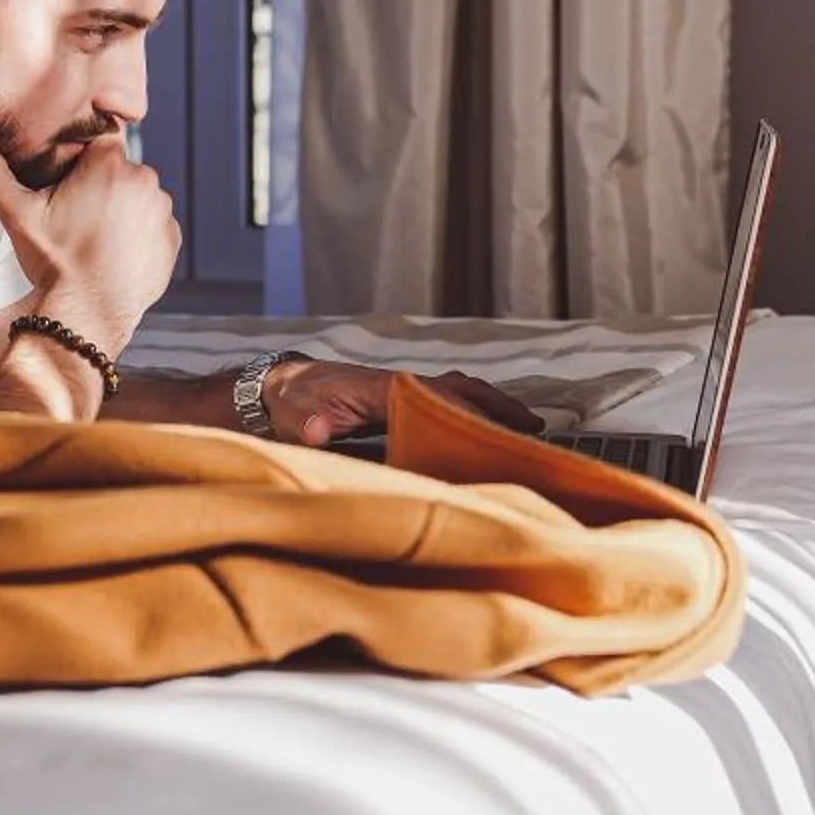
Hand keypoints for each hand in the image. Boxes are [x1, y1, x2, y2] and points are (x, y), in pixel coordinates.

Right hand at [0, 136, 179, 355]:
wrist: (86, 315)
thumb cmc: (53, 263)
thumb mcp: (19, 216)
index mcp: (109, 163)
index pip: (99, 143)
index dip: (82, 162)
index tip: (69, 185)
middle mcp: (145, 180)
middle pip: (120, 170)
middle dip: (102, 187)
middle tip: (77, 218)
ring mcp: (162, 211)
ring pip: (139, 198)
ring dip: (123, 210)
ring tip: (95, 239)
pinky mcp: (173, 239)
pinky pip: (154, 226)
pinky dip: (139, 236)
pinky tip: (114, 254)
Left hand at [263, 360, 543, 449]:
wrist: (280, 386)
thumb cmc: (290, 402)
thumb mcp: (294, 413)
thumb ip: (308, 422)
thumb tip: (316, 430)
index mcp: (380, 387)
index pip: (433, 396)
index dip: (465, 411)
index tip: (495, 429)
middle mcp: (398, 383)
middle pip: (457, 387)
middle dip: (496, 404)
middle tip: (533, 427)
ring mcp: (400, 389)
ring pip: (455, 391)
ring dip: (490, 405)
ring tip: (524, 429)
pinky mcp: (399, 400)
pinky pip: (444, 399)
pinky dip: (472, 408)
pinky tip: (483, 430)